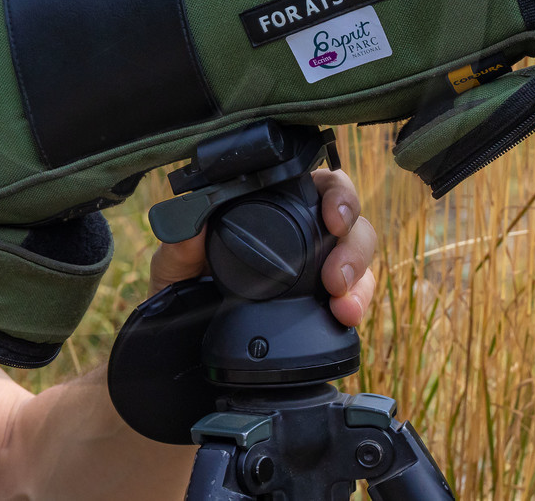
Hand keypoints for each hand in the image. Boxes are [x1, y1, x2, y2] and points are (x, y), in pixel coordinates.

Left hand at [147, 168, 378, 327]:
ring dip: (360, 276)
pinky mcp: (325, 301)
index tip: (332, 217)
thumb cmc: (181, 293)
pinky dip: (359, 302)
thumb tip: (191, 225)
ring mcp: (316, 268)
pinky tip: (346, 315)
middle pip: (349, 220)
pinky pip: (357, 294)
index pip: (315, 185)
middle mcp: (299, 233)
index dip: (335, 193)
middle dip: (353, 243)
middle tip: (336, 274)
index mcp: (268, 209)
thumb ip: (180, 247)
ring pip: (360, 255)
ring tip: (342, 302)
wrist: (186, 349)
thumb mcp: (174, 268)